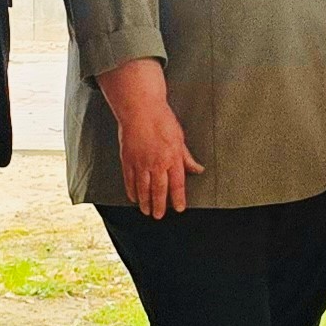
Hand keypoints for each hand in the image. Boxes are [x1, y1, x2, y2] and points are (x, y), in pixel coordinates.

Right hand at [96, 57, 203, 217]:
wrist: (141, 109)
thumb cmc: (162, 120)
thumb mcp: (180, 138)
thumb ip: (187, 157)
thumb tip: (198, 169)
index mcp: (172, 157)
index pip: (177, 183)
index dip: (178, 198)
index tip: (179, 208)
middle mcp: (156, 162)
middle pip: (159, 190)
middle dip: (159, 205)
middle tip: (158, 216)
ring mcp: (140, 162)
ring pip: (143, 188)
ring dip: (145, 202)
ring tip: (146, 211)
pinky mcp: (127, 160)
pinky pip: (129, 180)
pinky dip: (132, 191)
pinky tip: (134, 198)